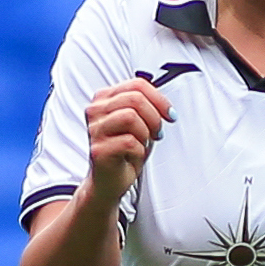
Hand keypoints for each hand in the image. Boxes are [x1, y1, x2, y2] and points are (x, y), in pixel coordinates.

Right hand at [85, 79, 173, 198]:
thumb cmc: (124, 151)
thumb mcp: (138, 122)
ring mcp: (95, 130)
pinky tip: (133, 156)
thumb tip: (164, 104)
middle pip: (135, 99)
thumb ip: (145, 106)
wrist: (110, 180)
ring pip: (130, 117)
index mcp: (105, 98)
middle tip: (157, 133)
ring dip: (145, 133)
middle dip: (154, 117)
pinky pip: (129, 142)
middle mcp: (96, 111)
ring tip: (143, 143)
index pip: (137, 85)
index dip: (159, 99)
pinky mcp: (98, 150)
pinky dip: (139, 151)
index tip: (169, 114)